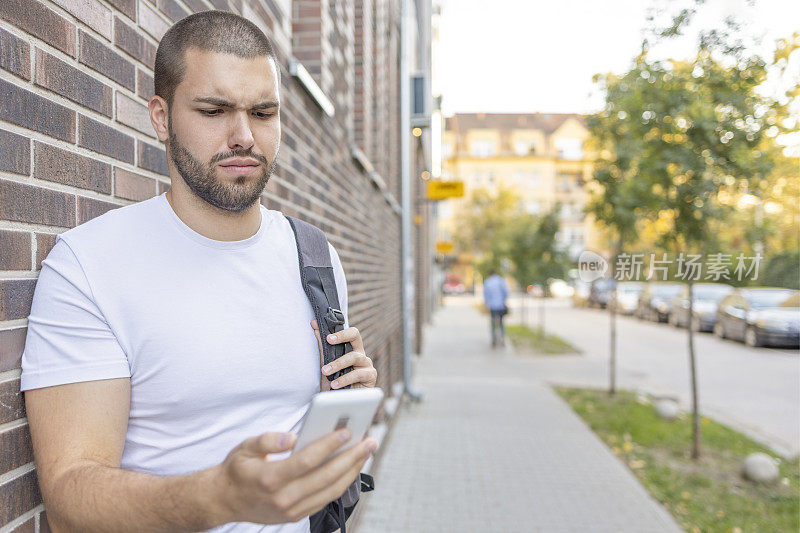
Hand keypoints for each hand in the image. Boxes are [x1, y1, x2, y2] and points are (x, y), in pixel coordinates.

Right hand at [214, 430, 377, 524]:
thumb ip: (268, 439)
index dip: (329, 445)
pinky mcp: (296, 516)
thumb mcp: (245, 447)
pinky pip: (325, 499)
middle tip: (369, 441)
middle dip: (351, 457)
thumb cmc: (238, 468)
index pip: (307, 460)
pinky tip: (351, 467)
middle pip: (326, 477)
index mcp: (270, 478)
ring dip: (352, 471)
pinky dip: (342, 483)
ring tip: (366, 452)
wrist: (224, 501)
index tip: (347, 431)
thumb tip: (292, 438)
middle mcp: (283, 498)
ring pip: (330, 491)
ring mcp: (291, 510)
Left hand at [310, 321, 377, 389]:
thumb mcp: (326, 363)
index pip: (351, 333)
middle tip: (328, 341)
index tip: (328, 336)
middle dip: (341, 337)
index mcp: (351, 350)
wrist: (339, 404)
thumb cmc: (334, 383)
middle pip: (356, 337)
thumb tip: (314, 324)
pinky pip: (359, 373)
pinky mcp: (371, 376)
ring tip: (325, 371)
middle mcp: (360, 355)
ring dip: (338, 363)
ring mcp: (367, 365)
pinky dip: (345, 378)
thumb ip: (322, 345)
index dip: (341, 332)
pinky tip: (335, 384)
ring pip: (355, 356)